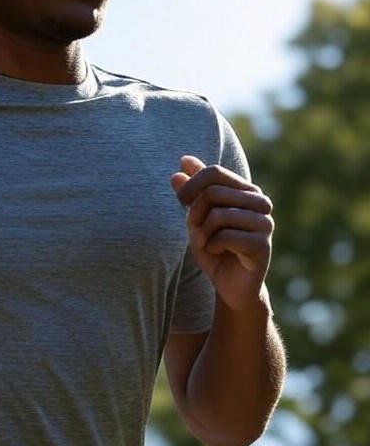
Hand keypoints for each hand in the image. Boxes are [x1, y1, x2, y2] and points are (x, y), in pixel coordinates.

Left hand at [170, 155, 273, 310]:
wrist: (230, 285)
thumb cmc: (214, 248)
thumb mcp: (197, 217)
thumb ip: (192, 190)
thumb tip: (183, 160)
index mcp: (246, 190)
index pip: (214, 172)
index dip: (190, 185)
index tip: (180, 201)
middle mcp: (260, 202)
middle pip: (213, 192)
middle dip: (194, 213)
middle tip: (193, 230)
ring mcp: (265, 223)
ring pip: (219, 215)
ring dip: (202, 233)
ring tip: (206, 243)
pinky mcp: (263, 245)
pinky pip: (226, 236)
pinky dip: (212, 245)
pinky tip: (217, 252)